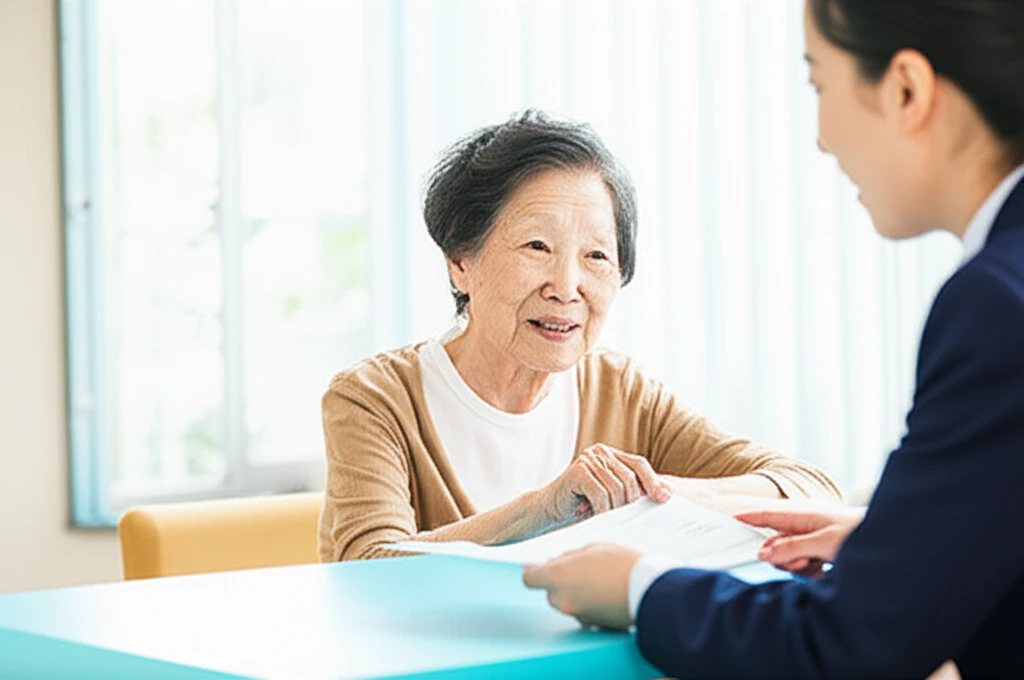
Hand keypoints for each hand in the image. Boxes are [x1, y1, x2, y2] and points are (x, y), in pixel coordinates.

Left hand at [522, 543, 641, 629]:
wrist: (650, 590)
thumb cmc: (623, 564)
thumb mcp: (594, 548)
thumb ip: (571, 556)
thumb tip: (560, 560)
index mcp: (557, 576)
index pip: (530, 578)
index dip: (536, 571)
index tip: (544, 566)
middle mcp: (562, 599)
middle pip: (551, 591)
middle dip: (562, 581)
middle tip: (582, 569)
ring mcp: (577, 615)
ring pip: (568, 602)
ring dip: (577, 593)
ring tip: (600, 580)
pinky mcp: (592, 626)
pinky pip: (584, 612)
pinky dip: (590, 605)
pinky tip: (607, 593)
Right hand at [540, 444, 671, 527]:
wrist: (547, 511)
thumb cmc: (581, 506)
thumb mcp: (610, 497)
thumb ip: (630, 491)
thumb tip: (664, 495)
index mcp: (610, 454)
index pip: (639, 464)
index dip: (653, 481)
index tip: (665, 498)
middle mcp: (600, 452)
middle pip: (630, 477)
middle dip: (632, 501)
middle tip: (627, 519)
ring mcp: (588, 459)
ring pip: (617, 487)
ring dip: (615, 508)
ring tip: (607, 519)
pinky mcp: (578, 471)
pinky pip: (601, 493)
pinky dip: (603, 509)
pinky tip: (598, 517)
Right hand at [735, 505, 864, 574]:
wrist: (891, 541)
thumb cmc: (859, 535)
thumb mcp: (823, 543)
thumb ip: (792, 547)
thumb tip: (764, 551)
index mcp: (803, 515)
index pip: (768, 515)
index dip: (749, 518)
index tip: (730, 520)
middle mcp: (807, 525)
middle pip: (777, 542)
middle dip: (783, 556)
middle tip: (800, 564)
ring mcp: (815, 539)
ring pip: (791, 556)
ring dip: (798, 566)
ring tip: (817, 568)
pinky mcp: (824, 552)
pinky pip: (806, 565)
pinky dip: (811, 571)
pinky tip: (825, 572)